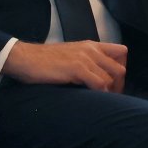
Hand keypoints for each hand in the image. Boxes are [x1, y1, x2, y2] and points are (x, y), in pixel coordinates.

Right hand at [3, 40, 127, 91]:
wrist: (25, 58)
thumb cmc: (45, 60)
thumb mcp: (71, 54)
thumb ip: (86, 60)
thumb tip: (97, 76)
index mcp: (92, 45)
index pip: (122, 52)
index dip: (121, 68)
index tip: (114, 83)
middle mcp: (92, 50)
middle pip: (120, 68)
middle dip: (118, 85)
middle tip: (110, 97)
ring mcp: (85, 59)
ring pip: (111, 78)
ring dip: (109, 92)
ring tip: (102, 101)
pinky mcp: (77, 69)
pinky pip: (99, 83)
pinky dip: (100, 94)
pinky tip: (94, 99)